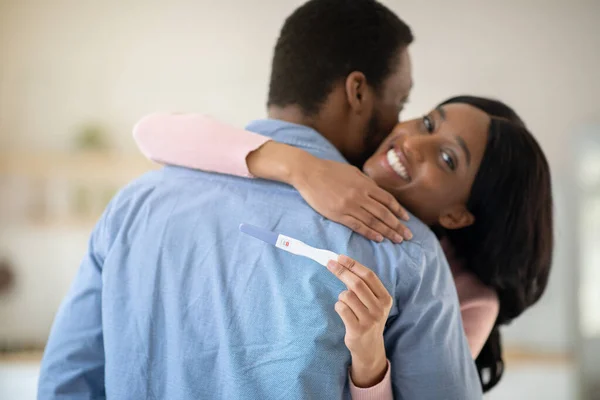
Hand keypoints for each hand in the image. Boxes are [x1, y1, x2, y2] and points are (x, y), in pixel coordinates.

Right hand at [290, 155, 411, 242]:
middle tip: (408, 235)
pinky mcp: (338, 214)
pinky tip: (379, 238)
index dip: (399, 211)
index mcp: (364, 184)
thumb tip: (377, 192)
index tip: (406, 219)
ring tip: (397, 239)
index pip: (387, 200)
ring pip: (373, 221)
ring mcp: (349, 206)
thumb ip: (366, 182)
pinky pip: (358, 226)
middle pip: (384, 213)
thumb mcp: (352, 172)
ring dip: (387, 231)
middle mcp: (360, 196)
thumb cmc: (329, 170)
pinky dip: (370, 233)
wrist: (308, 172)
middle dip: (398, 225)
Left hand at [327, 255, 392, 387]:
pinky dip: (338, 306)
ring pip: (347, 296)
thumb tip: (342, 263)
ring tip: (346, 304)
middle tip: (329, 264)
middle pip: (357, 284)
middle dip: (342, 271)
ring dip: (341, 296)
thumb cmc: (368, 319)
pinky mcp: (357, 329)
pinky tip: (344, 313)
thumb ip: (364, 286)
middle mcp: (379, 308)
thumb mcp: (374, 303)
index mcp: (385, 298)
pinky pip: (341, 308)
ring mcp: (369, 319)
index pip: (369, 276)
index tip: (339, 257)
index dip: (353, 265)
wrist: (370, 348)